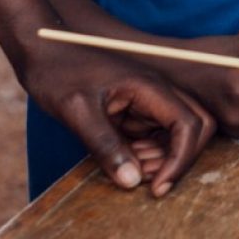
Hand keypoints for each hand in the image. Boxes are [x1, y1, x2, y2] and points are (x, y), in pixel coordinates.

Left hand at [17, 43, 216, 196]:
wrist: (42, 50)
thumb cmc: (59, 73)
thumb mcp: (77, 111)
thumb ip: (105, 146)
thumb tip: (132, 182)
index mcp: (150, 86)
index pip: (189, 124)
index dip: (181, 159)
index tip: (158, 187)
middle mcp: (157, 92)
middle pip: (195, 127)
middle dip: (179, 159)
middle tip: (148, 183)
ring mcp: (147, 101)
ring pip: (175, 136)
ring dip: (161, 160)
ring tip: (130, 174)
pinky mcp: (134, 110)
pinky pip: (153, 137)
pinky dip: (146, 156)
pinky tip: (123, 164)